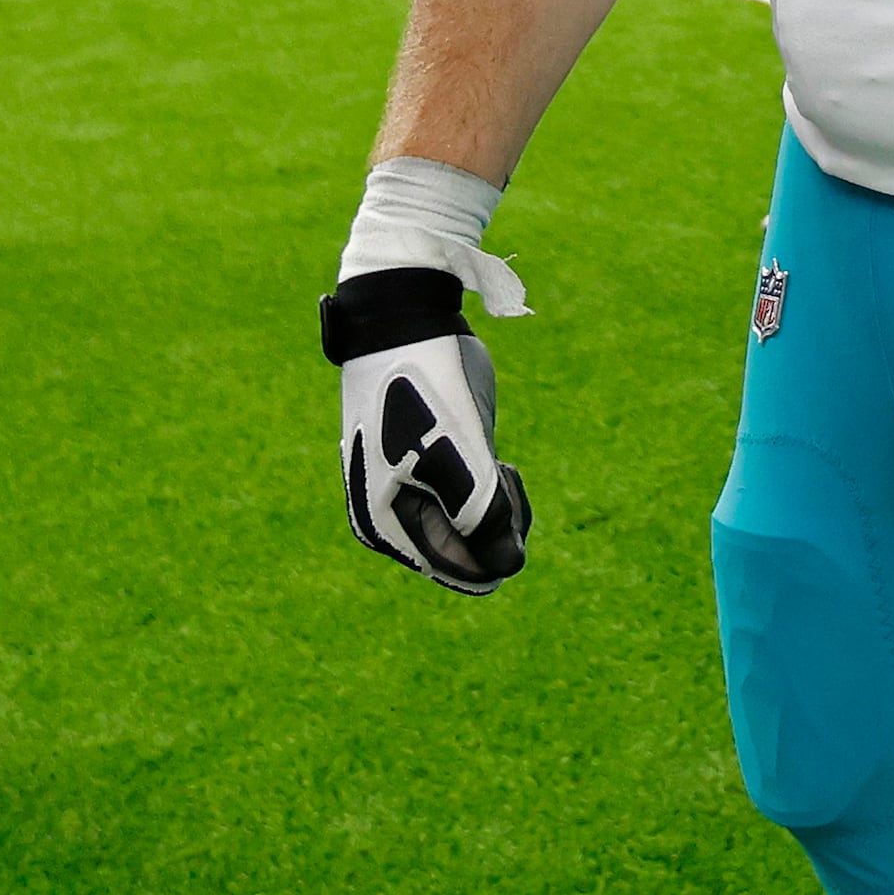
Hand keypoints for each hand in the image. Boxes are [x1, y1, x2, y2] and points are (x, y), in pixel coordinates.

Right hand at [326, 270, 530, 594]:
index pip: (461, 572)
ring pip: (478, 529)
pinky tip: (498, 459)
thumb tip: (507, 567)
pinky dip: (495, 487)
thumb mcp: (458, 453)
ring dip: (502, 505)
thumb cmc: (425, 387)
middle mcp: (396, 517)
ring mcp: (415, 491)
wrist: (405, 322)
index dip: (499, 549)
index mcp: (386, 526)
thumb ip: (482, 515)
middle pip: (471, 555)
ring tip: (502, 466)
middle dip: (501, 525)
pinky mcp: (435, 466)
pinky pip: (475, 501)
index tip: (506, 500)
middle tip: (506, 477)